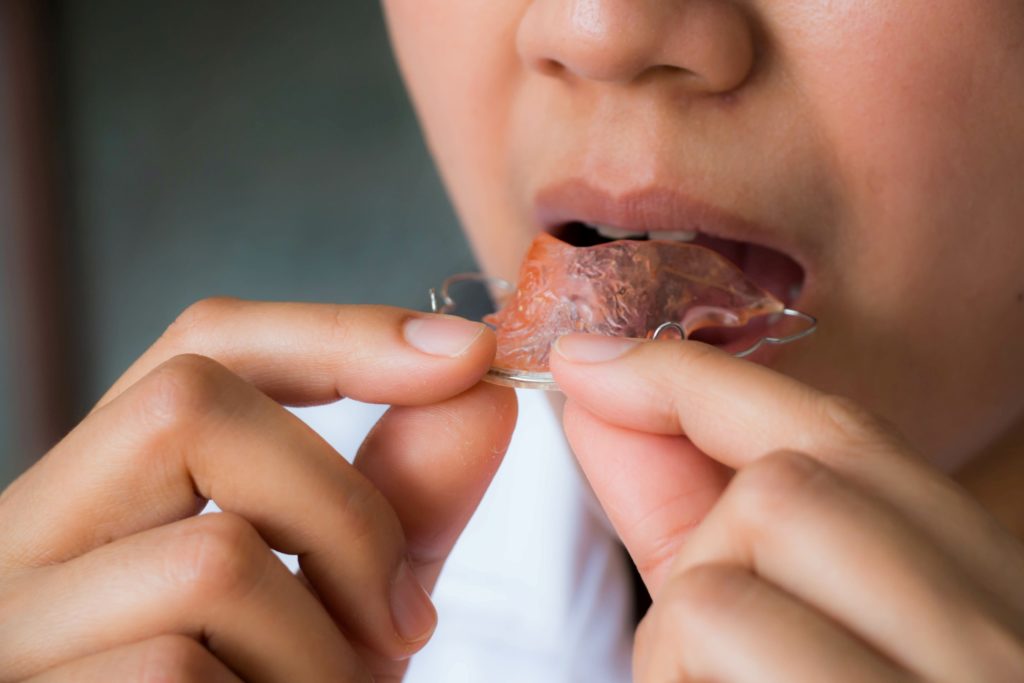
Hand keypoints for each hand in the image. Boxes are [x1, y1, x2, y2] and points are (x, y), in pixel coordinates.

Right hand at [0, 298, 516, 682]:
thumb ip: (397, 501)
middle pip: (188, 407)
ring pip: (208, 558)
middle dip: (343, 510)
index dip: (339, 333)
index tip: (463, 354)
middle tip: (404, 623)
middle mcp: (27, 535)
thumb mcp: (341, 598)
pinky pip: (178, 669)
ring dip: (323, 648)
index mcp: (108, 488)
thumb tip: (480, 393)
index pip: (205, 343)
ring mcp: (13, 623)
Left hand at [551, 334, 1023, 681]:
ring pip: (719, 594)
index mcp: (996, 596)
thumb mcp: (792, 626)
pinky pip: (710, 657)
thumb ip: (695, 514)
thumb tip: (606, 401)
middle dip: (706, 551)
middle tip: (714, 636)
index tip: (595, 362)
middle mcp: (999, 652)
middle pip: (784, 496)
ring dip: (676, 650)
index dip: (696, 379)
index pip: (841, 434)